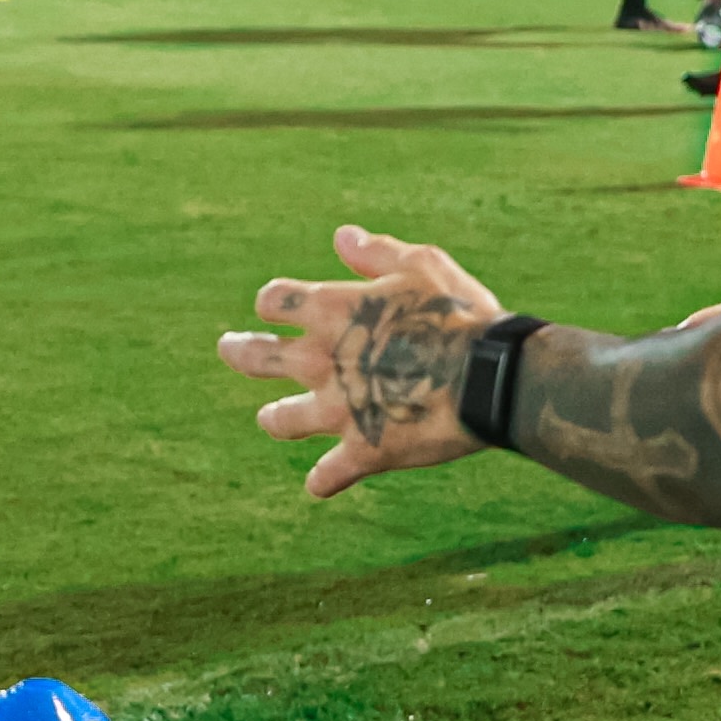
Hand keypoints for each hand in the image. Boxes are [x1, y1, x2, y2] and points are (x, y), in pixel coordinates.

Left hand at [219, 224, 504, 496]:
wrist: (491, 377)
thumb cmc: (462, 315)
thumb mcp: (423, 266)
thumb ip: (377, 253)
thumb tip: (341, 236)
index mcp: (331, 309)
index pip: (273, 301)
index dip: (274, 301)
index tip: (278, 305)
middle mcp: (321, 360)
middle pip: (256, 357)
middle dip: (238, 351)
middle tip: (229, 348)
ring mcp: (337, 409)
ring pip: (280, 420)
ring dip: (275, 419)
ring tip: (272, 419)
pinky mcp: (362, 450)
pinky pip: (328, 476)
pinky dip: (323, 480)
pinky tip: (319, 485)